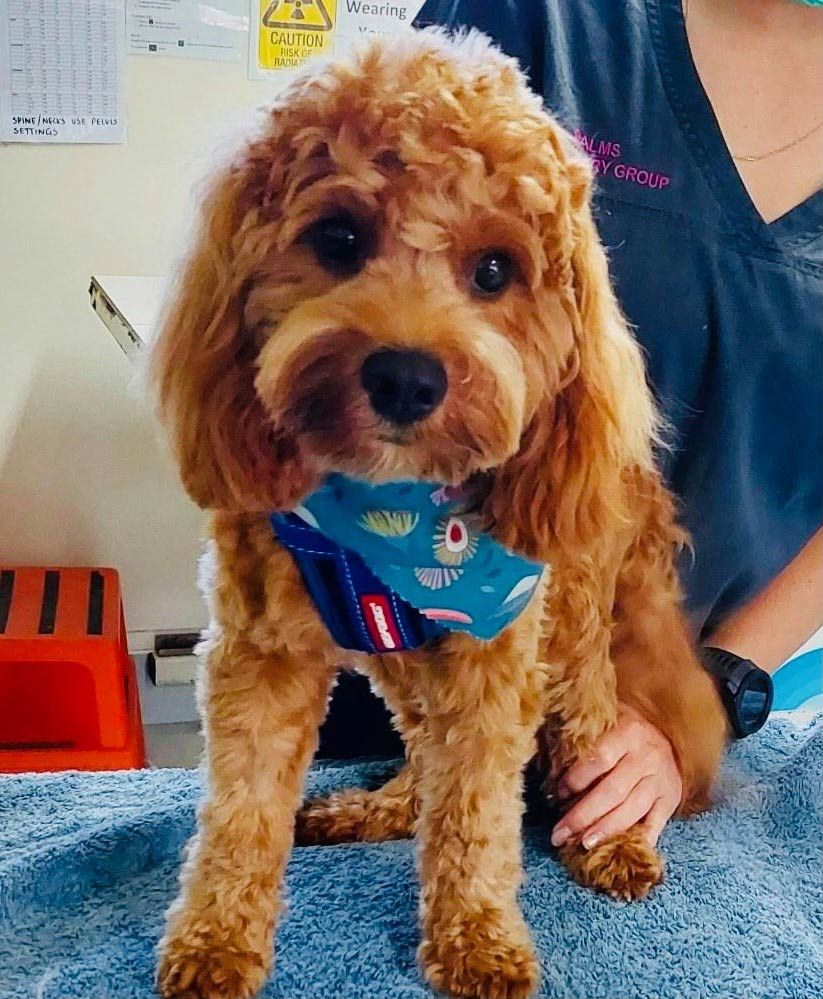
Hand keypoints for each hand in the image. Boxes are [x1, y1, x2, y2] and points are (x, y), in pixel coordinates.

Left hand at [550, 703, 681, 849]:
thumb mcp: (606, 721)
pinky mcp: (671, 800)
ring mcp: (661, 780)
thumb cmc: (624, 730)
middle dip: (583, 815)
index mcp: (629, 732)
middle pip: (613, 791)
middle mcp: (647, 757)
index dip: (576, 778)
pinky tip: (621, 852)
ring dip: (605, 830)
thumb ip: (583, 739)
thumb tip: (549, 765)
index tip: (557, 794)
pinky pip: (656, 824)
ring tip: (583, 844)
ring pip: (632, 810)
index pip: (599, 758)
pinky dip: (639, 840)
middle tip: (560, 833)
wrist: (666, 735)